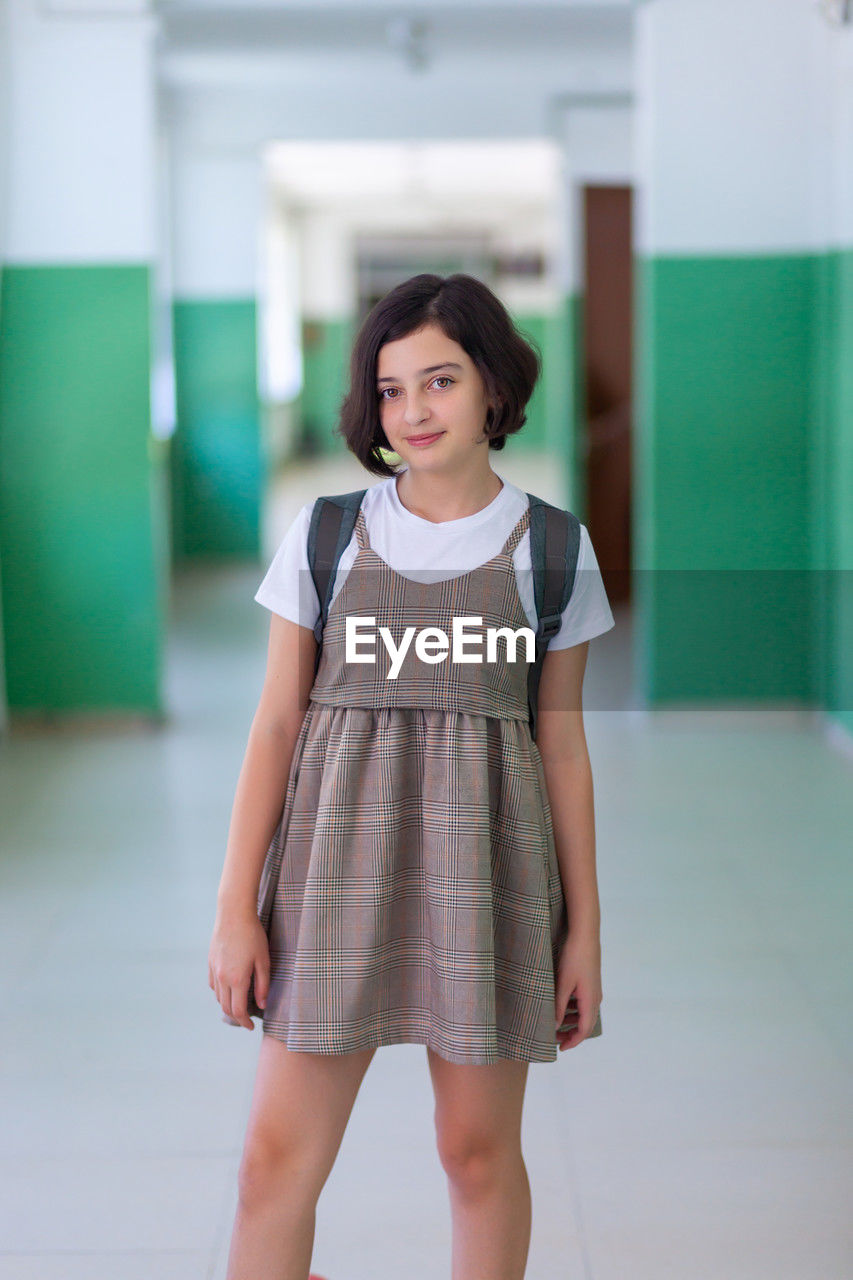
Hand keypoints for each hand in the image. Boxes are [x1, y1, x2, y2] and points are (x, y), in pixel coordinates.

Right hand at [208, 907, 269, 1029]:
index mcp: (237, 979)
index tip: (252, 1027)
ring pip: (218, 998)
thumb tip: (262, 1005)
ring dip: (228, 1005)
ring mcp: (214, 970)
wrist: (233, 914)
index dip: (245, 1022)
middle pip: (226, 1007)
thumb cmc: (253, 935)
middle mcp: (222, 978)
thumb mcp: (264, 960)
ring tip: (240, 1005)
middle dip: (237, 1017)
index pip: (238, 1011)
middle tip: (247, 1020)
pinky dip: (221, 993)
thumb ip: (263, 985)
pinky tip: (230, 989)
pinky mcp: (210, 962)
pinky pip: (214, 985)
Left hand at [554, 932, 601, 1051]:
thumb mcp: (563, 984)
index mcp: (590, 1001)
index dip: (572, 1042)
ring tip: (555, 1023)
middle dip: (570, 1034)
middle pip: (585, 1024)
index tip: (560, 1048)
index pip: (584, 1030)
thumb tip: (555, 1027)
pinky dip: (572, 1009)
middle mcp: (595, 998)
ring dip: (571, 1021)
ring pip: (584, 1014)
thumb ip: (559, 1007)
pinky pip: (583, 1003)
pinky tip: (560, 1005)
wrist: (585, 935)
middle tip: (553, 1038)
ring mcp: (594, 990)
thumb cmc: (574, 958)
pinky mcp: (590, 983)